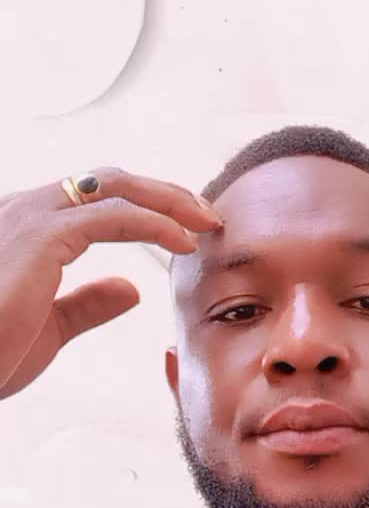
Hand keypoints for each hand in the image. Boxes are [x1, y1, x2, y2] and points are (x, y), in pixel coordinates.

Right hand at [0, 167, 221, 398]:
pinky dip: (157, 223)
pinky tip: (184, 242)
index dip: (142, 206)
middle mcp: (23, 211)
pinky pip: (115, 216)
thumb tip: (130, 288)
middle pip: (108, 180)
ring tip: (207, 222)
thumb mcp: (48, 327)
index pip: (90, 198)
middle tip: (206, 215)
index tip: (184, 227)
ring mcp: (29, 218)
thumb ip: (87, 303)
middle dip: (163, 192)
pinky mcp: (41, 236)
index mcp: (22, 229)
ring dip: (169, 200)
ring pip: (116, 187)